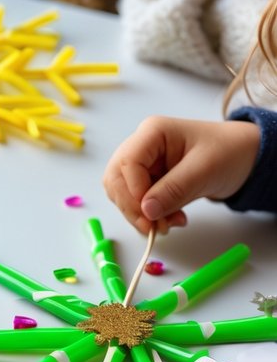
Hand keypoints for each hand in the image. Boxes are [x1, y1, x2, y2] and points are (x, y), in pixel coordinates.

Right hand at [102, 116, 259, 233]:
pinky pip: (137, 202)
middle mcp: (142, 147)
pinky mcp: (149, 180)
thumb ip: (174, 189)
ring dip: (140, 215)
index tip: (150, 215)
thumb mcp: (204, 170)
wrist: (244, 158)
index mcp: (153, 133)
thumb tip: (147, 211)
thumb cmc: (228, 153)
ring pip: (123, 194)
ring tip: (169, 224)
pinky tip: (172, 219)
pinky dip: (150, 216)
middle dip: (132, 207)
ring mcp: (144, 164)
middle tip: (153, 228)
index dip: (133, 192)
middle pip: (116, 180)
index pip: (127, 163)